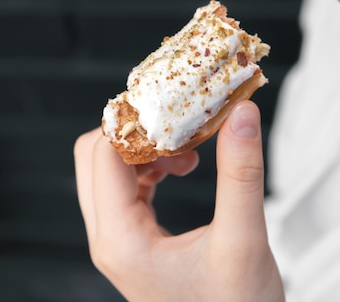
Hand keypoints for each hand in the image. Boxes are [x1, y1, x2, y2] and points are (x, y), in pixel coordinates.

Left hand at [74, 100, 284, 301]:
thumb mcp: (243, 241)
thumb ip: (241, 174)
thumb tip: (241, 113)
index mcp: (121, 239)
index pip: (104, 154)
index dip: (135, 119)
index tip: (176, 99)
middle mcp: (108, 238)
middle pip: (96, 157)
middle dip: (136, 129)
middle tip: (180, 119)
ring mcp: (118, 240)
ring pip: (110, 170)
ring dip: (145, 147)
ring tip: (190, 148)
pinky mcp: (133, 241)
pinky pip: (127, 187)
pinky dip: (152, 166)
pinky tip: (184, 166)